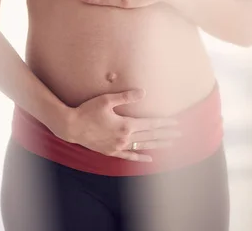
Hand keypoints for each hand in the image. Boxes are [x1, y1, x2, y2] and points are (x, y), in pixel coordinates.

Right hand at [64, 89, 180, 162]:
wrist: (71, 126)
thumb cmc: (88, 110)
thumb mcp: (106, 100)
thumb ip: (126, 97)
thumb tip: (143, 92)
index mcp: (126, 124)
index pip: (151, 124)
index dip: (164, 123)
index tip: (176, 123)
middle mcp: (124, 138)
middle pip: (150, 136)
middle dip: (166, 134)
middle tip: (180, 134)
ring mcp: (118, 147)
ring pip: (143, 146)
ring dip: (158, 145)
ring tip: (171, 144)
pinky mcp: (111, 152)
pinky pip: (129, 156)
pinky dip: (140, 157)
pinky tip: (149, 159)